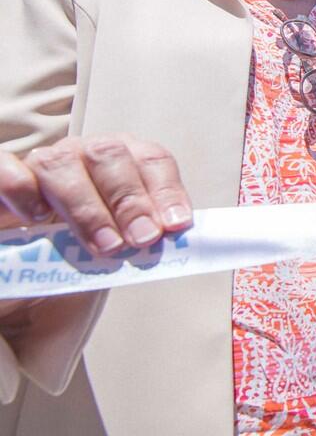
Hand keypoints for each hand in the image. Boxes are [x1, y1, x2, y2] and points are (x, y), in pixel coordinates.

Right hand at [0, 135, 192, 255]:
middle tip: (143, 239)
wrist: (27, 280)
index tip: (176, 225)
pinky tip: (36, 217)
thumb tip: (178, 240)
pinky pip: (5, 169)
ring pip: (62, 163)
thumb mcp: (118, 249)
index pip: (151, 159)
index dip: (167, 189)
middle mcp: (82, 155)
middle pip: (110, 156)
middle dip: (131, 200)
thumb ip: (145, 240)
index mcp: (122, 164)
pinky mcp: (1, 179)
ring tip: (104, 245)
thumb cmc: (79, 257)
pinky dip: (21, 187)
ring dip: (87, 206)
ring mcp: (39, 165)